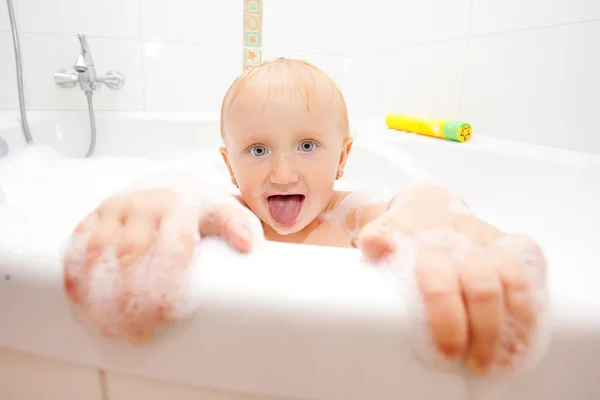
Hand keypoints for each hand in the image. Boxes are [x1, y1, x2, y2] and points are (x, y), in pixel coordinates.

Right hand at [62, 188, 255, 342]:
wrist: (166, 185)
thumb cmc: (199, 209)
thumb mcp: (224, 211)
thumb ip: (239, 224)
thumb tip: (248, 244)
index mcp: (180, 204)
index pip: (173, 247)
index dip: (169, 284)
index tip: (168, 315)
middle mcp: (144, 203)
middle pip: (132, 253)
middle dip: (132, 297)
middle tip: (138, 330)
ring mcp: (115, 209)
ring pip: (98, 252)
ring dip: (100, 294)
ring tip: (110, 327)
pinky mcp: (93, 217)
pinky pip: (76, 247)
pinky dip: (76, 277)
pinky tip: (83, 304)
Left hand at [357, 184, 547, 374]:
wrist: (428, 208)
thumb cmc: (405, 231)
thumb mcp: (383, 231)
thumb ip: (376, 239)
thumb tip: (378, 246)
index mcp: (431, 243)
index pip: (440, 281)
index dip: (446, 319)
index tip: (447, 352)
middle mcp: (466, 242)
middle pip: (483, 288)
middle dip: (483, 331)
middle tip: (476, 363)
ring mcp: (492, 243)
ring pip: (515, 280)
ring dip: (514, 323)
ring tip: (505, 359)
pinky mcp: (513, 246)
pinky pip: (533, 269)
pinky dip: (533, 303)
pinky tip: (526, 336)